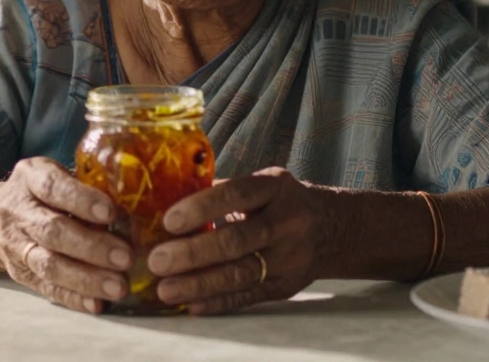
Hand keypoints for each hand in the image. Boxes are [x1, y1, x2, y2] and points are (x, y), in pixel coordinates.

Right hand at [0, 157, 132, 313]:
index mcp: (30, 177)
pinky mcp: (20, 273)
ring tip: (118, 286)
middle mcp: (18, 211)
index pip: (52, 187)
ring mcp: (16, 245)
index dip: (81, 200)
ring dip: (85, 278)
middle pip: (52, 232)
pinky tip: (97, 304)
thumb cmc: (43, 191)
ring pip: (48, 264)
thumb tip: (133, 209)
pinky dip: (73, 298)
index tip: (110, 212)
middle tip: (125, 257)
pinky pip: (46, 288)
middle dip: (91, 247)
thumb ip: (88, 185)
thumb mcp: (58, 172)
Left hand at [147, 167, 324, 314]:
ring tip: (165, 289)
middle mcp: (287, 222)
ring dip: (199, 284)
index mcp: (276, 187)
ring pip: (241, 274)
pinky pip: (248, 297)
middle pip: (236, 240)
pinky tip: (191, 304)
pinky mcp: (287, 286)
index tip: (169, 221)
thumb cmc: (279, 202)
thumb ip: (222, 192)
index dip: (201, 208)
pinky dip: (218, 302)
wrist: (331, 228)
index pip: (236, 194)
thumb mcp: (261, 185)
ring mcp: (290, 257)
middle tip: (156, 261)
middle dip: (193, 253)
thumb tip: (164, 199)